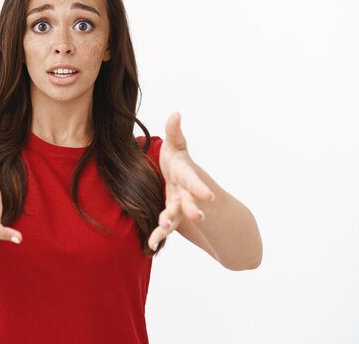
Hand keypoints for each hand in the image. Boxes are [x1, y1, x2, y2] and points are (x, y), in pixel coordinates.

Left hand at [148, 112, 213, 250]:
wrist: (180, 182)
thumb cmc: (177, 162)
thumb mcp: (177, 146)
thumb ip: (175, 132)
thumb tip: (175, 113)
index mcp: (186, 175)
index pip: (193, 180)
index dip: (200, 187)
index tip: (208, 196)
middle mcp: (185, 193)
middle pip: (190, 202)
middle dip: (193, 208)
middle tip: (198, 216)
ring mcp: (177, 207)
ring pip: (175, 216)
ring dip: (169, 223)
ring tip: (162, 229)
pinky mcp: (169, 217)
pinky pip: (163, 228)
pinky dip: (157, 236)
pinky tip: (149, 244)